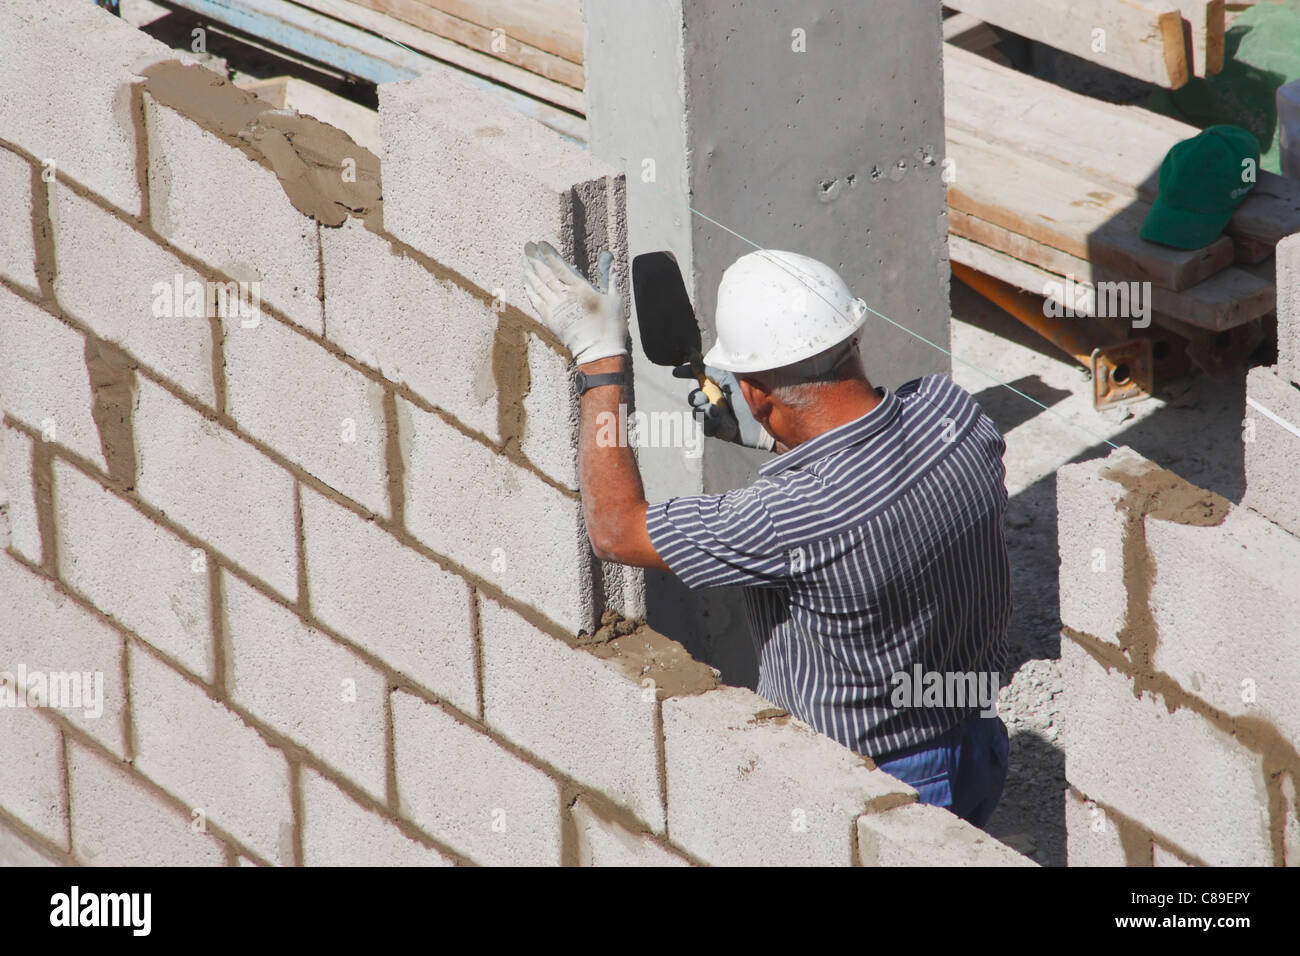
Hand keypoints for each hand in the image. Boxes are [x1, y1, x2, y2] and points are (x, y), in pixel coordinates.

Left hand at [522, 240, 626, 364]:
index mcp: (580, 289)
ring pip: (538, 286)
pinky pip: (537, 302)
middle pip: (545, 274)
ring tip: (524, 260)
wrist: (600, 353)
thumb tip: (606, 254)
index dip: (548, 254)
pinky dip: (530, 291)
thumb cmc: (611, 325)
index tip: (540, 243)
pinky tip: (526, 282)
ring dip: (530, 271)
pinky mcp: (550, 320)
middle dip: (535, 258)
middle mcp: (565, 297)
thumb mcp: (615, 297)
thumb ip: (608, 274)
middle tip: (527, 246)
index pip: (559, 267)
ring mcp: (555, 309)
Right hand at [672, 364, 775, 451]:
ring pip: (698, 413)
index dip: (687, 372)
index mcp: (722, 382)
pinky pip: (708, 428)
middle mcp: (718, 397)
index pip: (699, 375)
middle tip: (703, 398)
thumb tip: (698, 359)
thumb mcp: (737, 378)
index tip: (677, 372)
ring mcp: (719, 414)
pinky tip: (722, 423)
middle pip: (694, 396)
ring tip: (716, 411)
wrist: (775, 418)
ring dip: (704, 411)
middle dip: (695, 397)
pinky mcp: (723, 430)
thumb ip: (717, 371)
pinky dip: (712, 425)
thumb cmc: (761, 394)